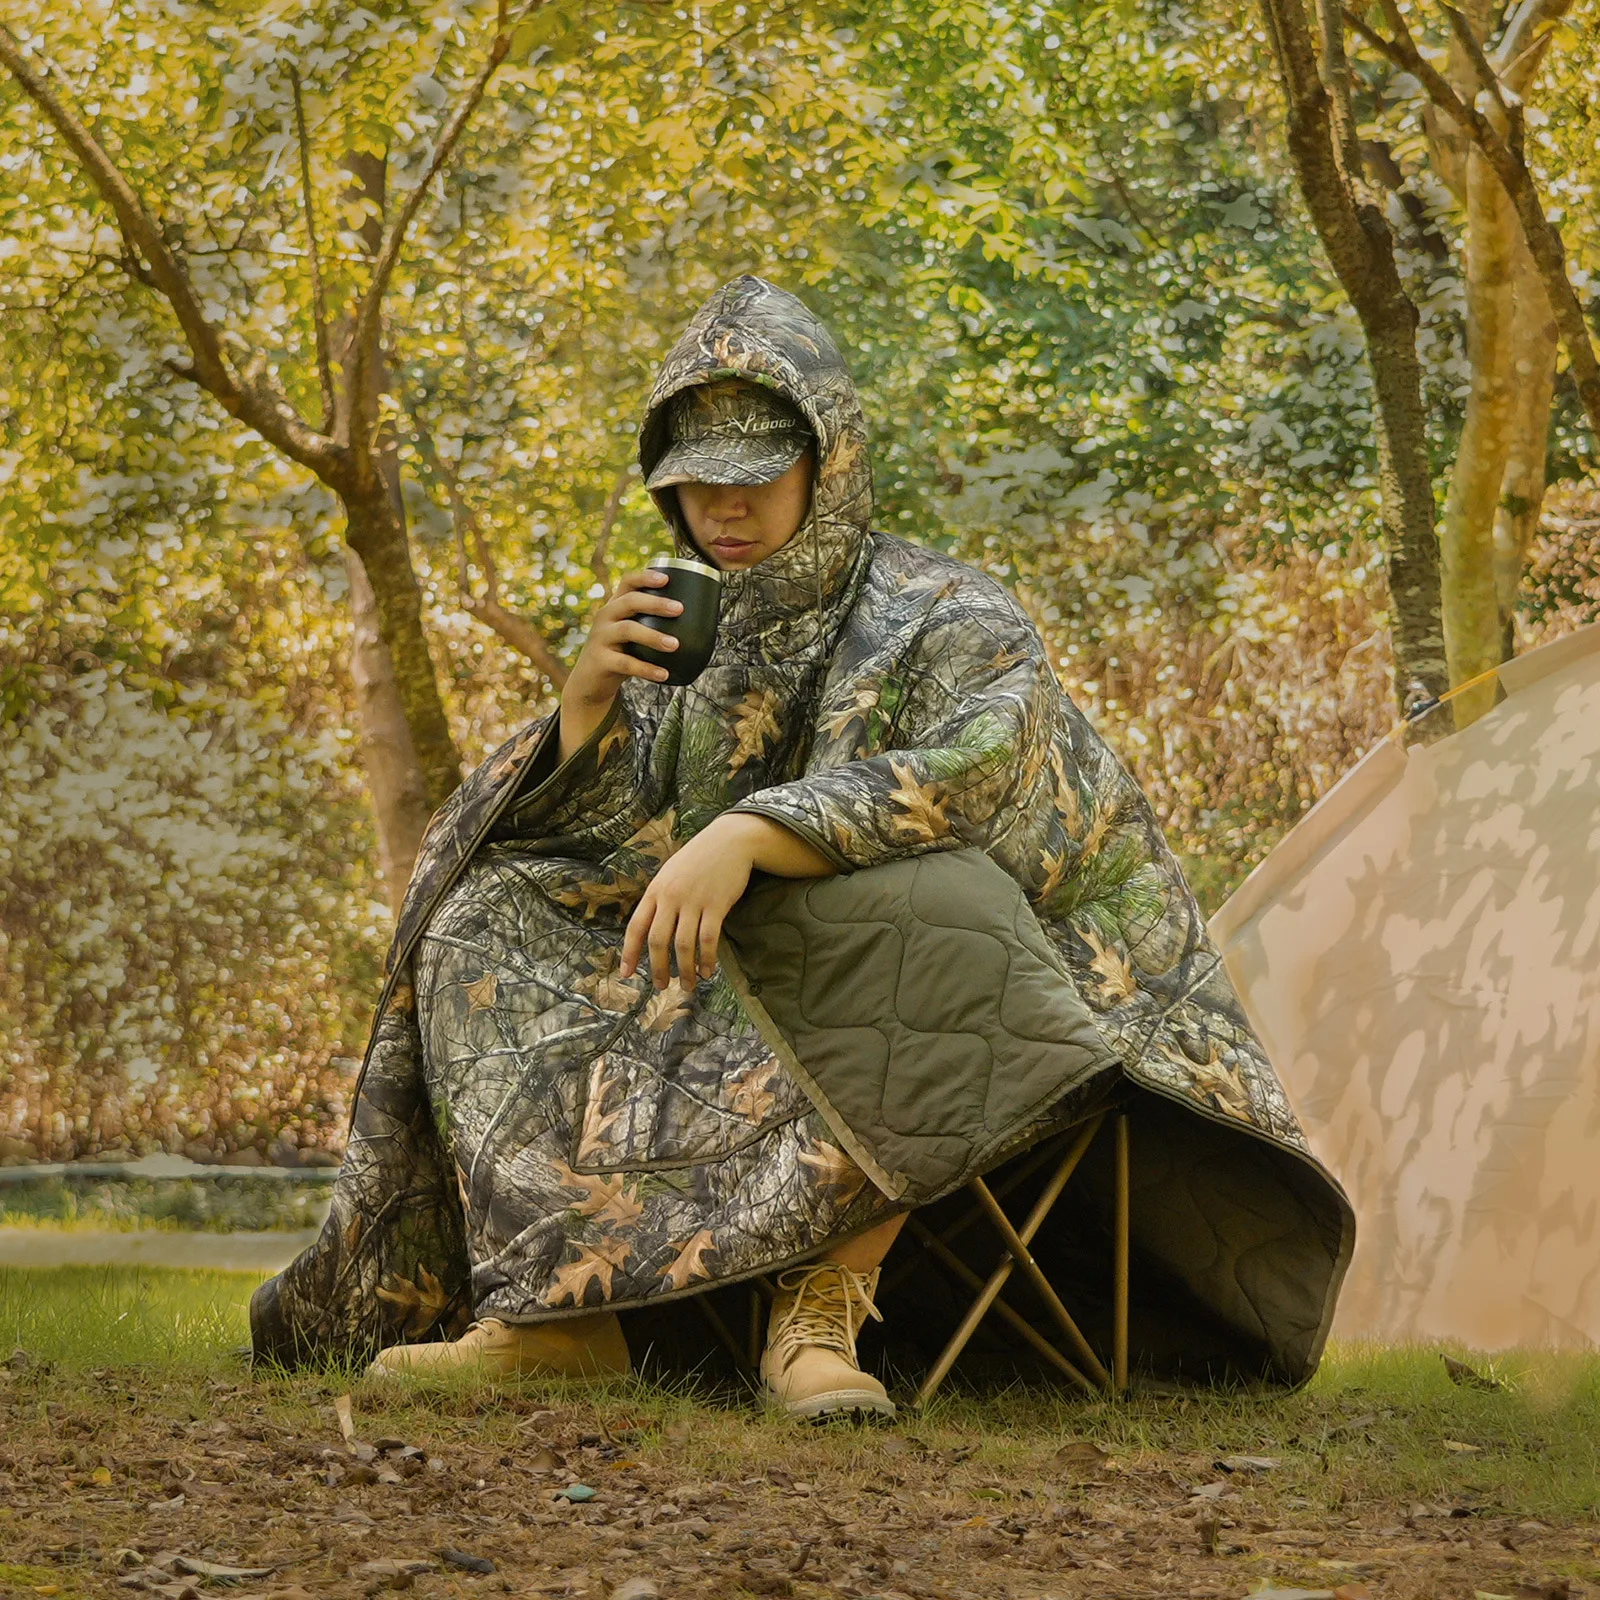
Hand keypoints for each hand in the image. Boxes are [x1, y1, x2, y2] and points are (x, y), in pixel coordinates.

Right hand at [558, 568, 682, 761]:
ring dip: (654, 637)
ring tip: (675, 645)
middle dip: (656, 603)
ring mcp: (600, 638)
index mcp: (615, 606)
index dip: (645, 577)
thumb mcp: (632, 635)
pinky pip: (626, 663)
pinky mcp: (600, 661)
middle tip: (680, 609)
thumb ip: (653, 626)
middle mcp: (605, 617)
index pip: (627, 582)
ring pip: (628, 630)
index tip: (667, 578)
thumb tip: (701, 624)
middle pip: (629, 602)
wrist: (590, 682)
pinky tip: (663, 674)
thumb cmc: (621, 653)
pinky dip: (647, 669)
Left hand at [621, 815, 757, 989]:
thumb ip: (659, 898)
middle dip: (658, 968)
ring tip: (687, 985)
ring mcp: (694, 901)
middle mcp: (671, 897)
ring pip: (684, 944)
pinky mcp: (716, 905)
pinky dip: (707, 958)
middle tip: (661, 986)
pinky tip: (707, 970)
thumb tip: (650, 929)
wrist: (729, 841)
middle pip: (658, 940)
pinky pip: (709, 939)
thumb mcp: (670, 873)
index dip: (629, 953)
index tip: (626, 974)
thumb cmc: (698, 859)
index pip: (636, 927)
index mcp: (655, 891)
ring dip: (684, 969)